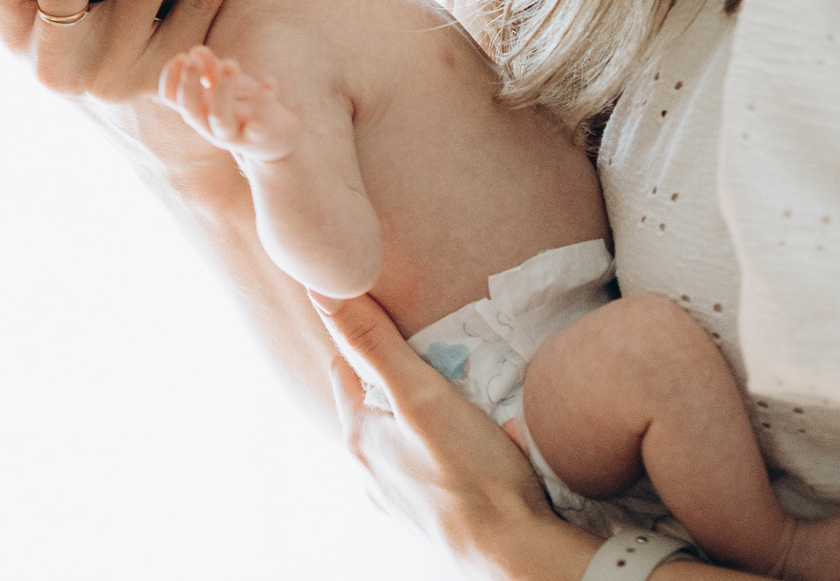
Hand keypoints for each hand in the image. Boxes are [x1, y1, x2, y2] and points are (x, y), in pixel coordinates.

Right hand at [160, 45, 300, 160]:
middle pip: (190, 109)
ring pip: (220, 118)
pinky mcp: (259, 137)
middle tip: (193, 60)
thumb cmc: (243, 106)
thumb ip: (210, 67)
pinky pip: (259, 123)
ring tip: (230, 64)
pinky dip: (264, 101)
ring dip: (222, 90)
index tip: (181, 57)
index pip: (170, 97)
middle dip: (189, 83)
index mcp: (196, 110)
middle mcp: (209, 126)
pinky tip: (269, 81)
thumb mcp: (225, 84)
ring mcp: (233, 135)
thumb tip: (196, 51)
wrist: (275, 140)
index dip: (170, 77)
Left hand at [313, 289, 563, 572]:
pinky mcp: (433, 515)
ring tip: (456, 400)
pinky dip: (441, 448)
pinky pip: (427, 466)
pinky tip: (468, 446)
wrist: (517, 549)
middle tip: (434, 359)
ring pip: (400, 438)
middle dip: (397, 378)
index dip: (366, 342)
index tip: (394, 324)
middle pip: (374, 405)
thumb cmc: (470, 473)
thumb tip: (322, 290)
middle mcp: (371, 472)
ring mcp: (400, 498)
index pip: (345, 370)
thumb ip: (374, 343)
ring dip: (420, 416)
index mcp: (359, 439)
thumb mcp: (420, 393)